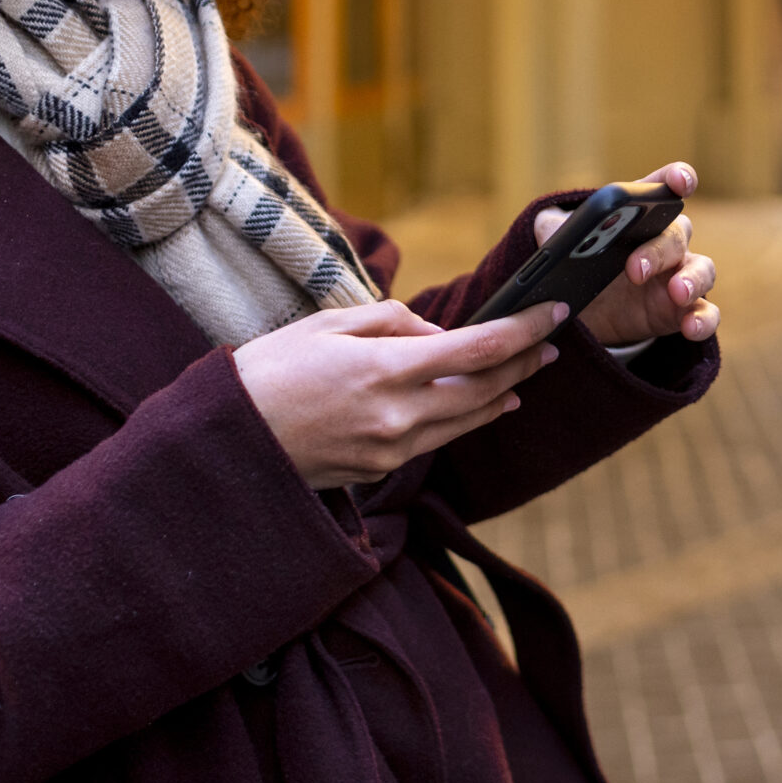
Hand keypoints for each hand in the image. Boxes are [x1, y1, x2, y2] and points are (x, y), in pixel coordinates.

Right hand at [232, 298, 565, 489]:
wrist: (227, 440)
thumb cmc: (270, 369)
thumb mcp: (328, 324)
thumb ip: (392, 322)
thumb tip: (439, 334)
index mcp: (383, 371)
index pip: (477, 349)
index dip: (523, 330)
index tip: (554, 312)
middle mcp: (396, 417)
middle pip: (483, 390)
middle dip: (523, 364)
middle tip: (551, 343)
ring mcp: (389, 450)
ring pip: (466, 422)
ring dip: (502, 394)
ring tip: (527, 373)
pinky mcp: (379, 470)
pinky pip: (437, 440)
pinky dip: (467, 419)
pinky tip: (484, 406)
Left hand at [545, 162, 720, 348]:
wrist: (583, 313)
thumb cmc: (580, 264)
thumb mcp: (560, 244)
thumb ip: (553, 228)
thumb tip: (549, 227)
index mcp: (641, 216)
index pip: (665, 187)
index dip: (677, 179)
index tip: (679, 182)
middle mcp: (666, 241)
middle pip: (678, 233)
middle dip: (659, 249)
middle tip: (634, 269)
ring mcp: (679, 277)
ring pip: (702, 269)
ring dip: (693, 279)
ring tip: (677, 293)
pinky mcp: (680, 312)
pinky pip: (706, 312)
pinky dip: (703, 319)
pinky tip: (690, 327)